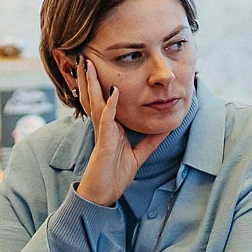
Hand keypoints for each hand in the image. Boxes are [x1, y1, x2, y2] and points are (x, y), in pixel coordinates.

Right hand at [71, 62, 167, 207]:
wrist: (103, 195)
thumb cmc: (115, 176)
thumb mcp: (138, 155)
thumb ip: (150, 141)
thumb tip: (166, 128)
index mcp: (109, 127)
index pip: (103, 100)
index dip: (99, 83)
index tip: (97, 65)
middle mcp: (103, 126)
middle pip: (94, 96)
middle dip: (89, 76)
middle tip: (85, 56)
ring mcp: (102, 132)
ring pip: (96, 102)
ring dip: (93, 83)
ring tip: (89, 64)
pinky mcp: (104, 142)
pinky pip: (106, 120)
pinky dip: (111, 105)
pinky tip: (113, 92)